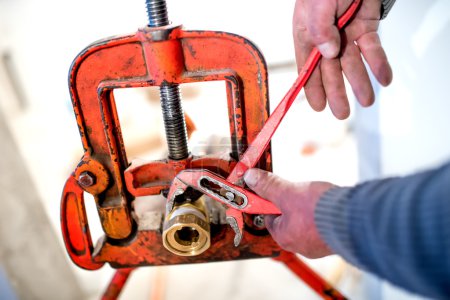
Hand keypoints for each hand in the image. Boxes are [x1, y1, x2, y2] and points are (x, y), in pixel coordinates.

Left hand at [244, 168, 334, 257]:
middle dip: (291, 202)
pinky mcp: (334, 238)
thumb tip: (251, 177)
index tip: (273, 188)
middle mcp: (301, 245)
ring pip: (306, 221)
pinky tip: (328, 203)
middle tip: (297, 191)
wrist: (355, 219)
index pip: (269, 217)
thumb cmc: (319, 211)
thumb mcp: (288, 193)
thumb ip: (269, 185)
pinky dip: (323, 213)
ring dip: (309, 207)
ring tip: (315, 196)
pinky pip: (323, 224)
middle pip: (287, 219)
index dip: (269, 200)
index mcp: (285, 237)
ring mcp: (319, 244)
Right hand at [293, 0, 392, 118]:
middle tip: (342, 113)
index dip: (311, 87)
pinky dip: (379, 64)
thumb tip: (328, 53)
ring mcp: (346, 33)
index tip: (318, 106)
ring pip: (352, 63)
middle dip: (336, 92)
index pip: (306, 67)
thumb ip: (319, 28)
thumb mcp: (317, 3)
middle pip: (329, 70)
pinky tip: (384, 78)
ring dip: (360, 83)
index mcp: (306, 34)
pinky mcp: (365, 27)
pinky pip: (372, 49)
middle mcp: (325, 37)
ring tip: (367, 101)